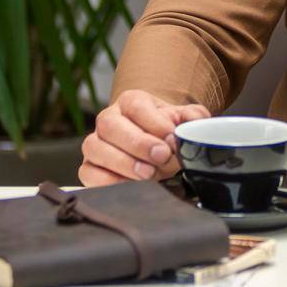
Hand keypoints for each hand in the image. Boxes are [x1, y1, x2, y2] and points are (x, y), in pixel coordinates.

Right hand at [78, 90, 210, 185]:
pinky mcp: (89, 167)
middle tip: (161, 156)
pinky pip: (89, 173)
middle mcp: (108, 119)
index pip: (136, 106)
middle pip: (111, 126)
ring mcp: (95, 143)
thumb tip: (197, 124)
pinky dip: (108, 181)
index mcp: (131, 101)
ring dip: (123, 163)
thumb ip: (193, 118)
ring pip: (95, 148)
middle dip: (138, 143)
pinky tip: (130, 184)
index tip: (172, 138)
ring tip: (148, 174)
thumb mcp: (182, 120)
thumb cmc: (165, 131)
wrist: (153, 145)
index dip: (154, 123)